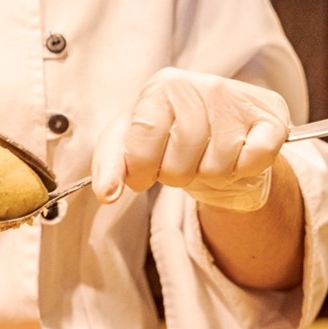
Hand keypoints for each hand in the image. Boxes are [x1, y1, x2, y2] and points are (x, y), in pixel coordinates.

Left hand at [92, 67, 290, 210]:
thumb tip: (106, 194)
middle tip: (181, 163)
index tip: (144, 172)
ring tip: (206, 158)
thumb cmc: (165, 138)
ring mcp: (237, 97)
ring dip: (208, 175)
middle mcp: (200, 84)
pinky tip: (235, 155)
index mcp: (159, 88)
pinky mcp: (271, 115)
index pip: (143, 142)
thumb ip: (109, 169)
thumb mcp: (127, 146)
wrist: (218, 130)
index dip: (142, 170)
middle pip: (180, 161)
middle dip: (177, 175)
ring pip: (216, 166)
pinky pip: (254, 160)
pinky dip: (243, 170)